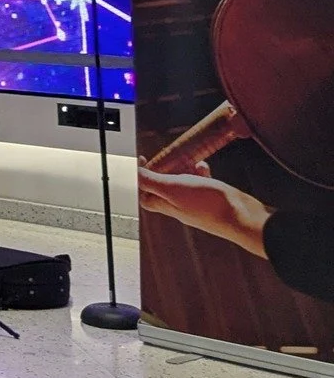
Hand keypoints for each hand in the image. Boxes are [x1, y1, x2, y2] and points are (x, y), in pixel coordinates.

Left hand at [137, 160, 271, 259]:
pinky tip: (204, 166)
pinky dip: (201, 173)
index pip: (146, 196)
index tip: (144, 162)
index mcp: (168, 205)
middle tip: (170, 158)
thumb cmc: (210, 206)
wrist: (244, 219)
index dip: (141, 180)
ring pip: (185, 184)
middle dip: (165, 170)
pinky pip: (203, 184)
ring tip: (190, 161)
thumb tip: (133, 175)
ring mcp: (199, 204)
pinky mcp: (214, 200)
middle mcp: (182, 207)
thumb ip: (152, 182)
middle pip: (165, 188)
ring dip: (184, 169)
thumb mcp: (174, 189)